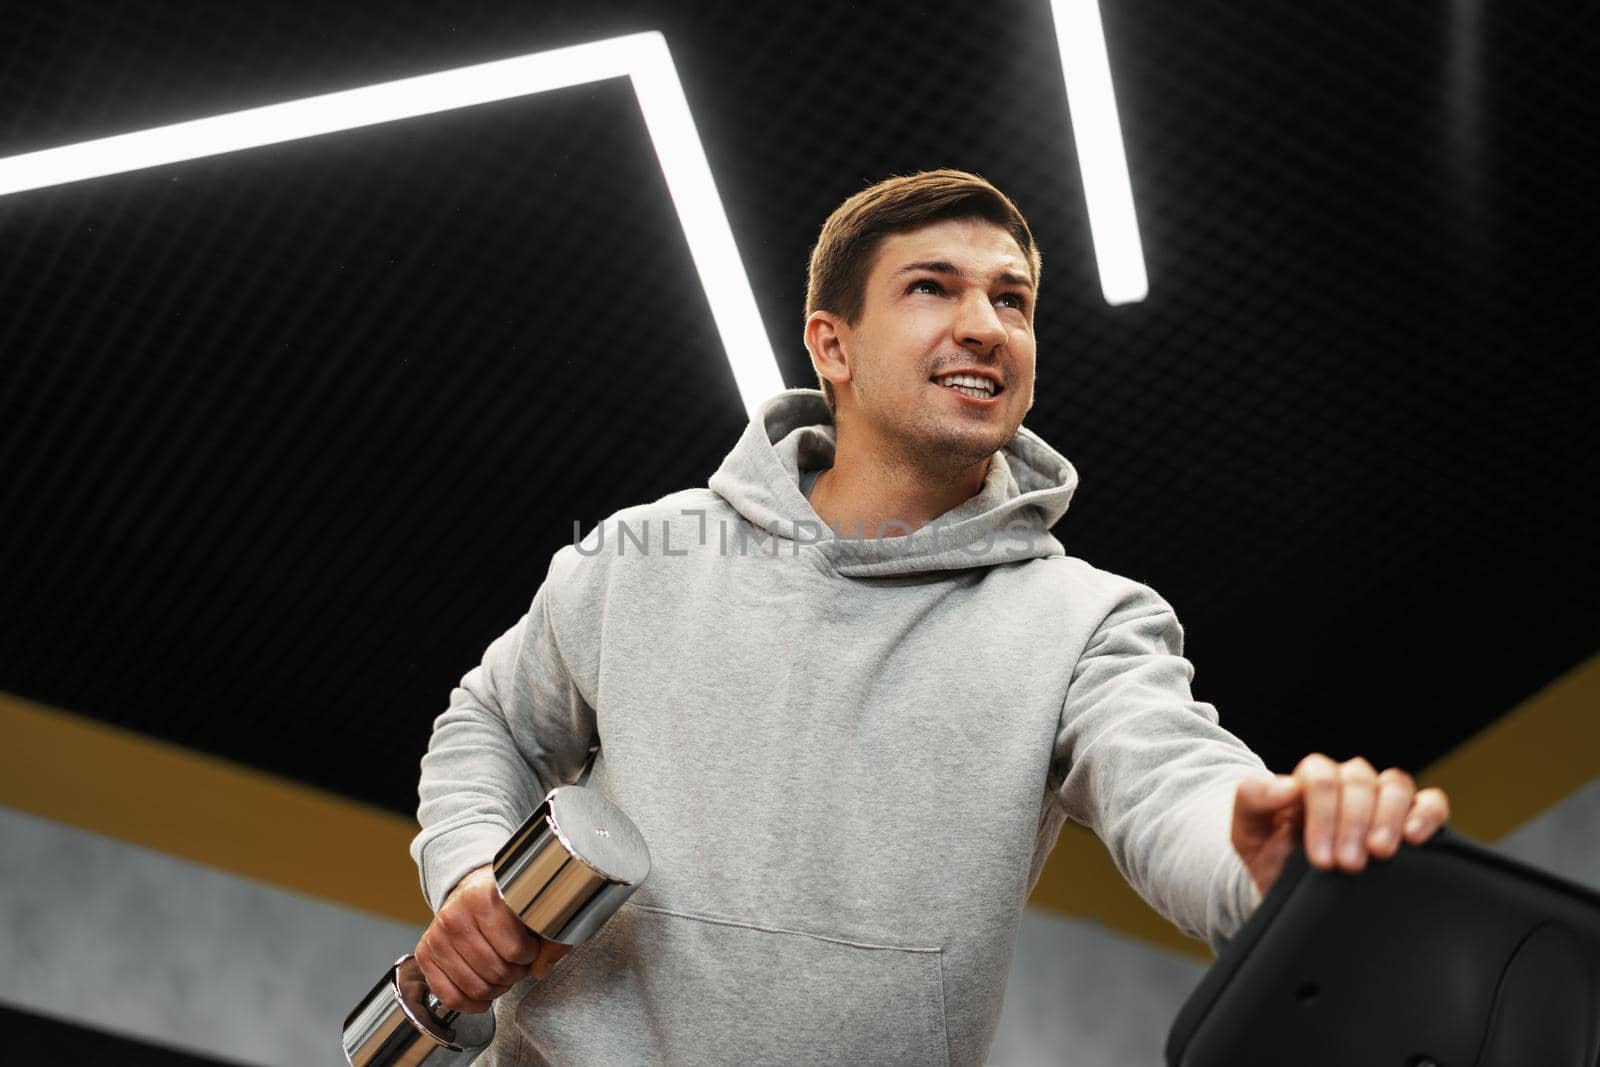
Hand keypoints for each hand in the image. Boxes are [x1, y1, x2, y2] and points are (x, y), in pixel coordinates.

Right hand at [414, 865, 572, 1013]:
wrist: (472, 890)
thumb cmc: (505, 901)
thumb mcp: (533, 908)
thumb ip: (549, 936)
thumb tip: (542, 969)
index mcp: (483, 897)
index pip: (515, 950)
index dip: (530, 956)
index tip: (530, 947)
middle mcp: (455, 916)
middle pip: (496, 972)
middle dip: (514, 973)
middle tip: (517, 962)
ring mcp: (436, 936)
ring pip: (475, 988)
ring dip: (496, 988)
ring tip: (502, 970)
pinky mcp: (424, 954)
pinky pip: (450, 998)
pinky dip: (472, 1003)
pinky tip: (485, 991)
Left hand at [1231, 754, 1451, 898]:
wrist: (1296, 895)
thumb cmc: (1273, 859)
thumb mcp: (1248, 833)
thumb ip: (1252, 801)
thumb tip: (1283, 786)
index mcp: (1308, 781)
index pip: (1321, 778)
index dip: (1323, 814)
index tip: (1320, 858)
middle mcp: (1347, 783)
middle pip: (1358, 780)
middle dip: (1353, 824)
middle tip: (1347, 865)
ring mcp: (1380, 798)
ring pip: (1395, 784)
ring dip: (1388, 818)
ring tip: (1380, 854)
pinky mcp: (1411, 818)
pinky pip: (1431, 801)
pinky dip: (1427, 814)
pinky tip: (1415, 838)